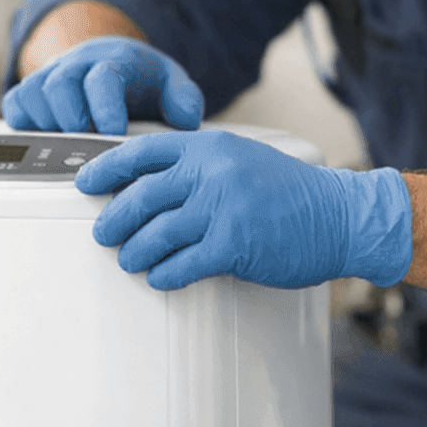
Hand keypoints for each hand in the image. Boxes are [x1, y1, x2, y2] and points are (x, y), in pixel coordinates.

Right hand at [2, 36, 204, 134]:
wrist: (110, 60)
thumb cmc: (140, 80)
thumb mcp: (171, 83)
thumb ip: (184, 99)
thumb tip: (186, 119)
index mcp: (114, 62)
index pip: (103, 78)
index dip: (105, 107)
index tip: (114, 133)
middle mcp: (77, 66)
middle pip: (61, 84)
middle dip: (73, 118)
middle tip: (88, 142)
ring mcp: (51, 78)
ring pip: (33, 94)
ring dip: (49, 124)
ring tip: (71, 142)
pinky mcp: (31, 92)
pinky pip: (15, 104)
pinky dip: (23, 122)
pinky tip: (46, 138)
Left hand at [75, 130, 412, 290]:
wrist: (340, 216)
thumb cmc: (293, 193)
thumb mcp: (242, 161)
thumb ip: (202, 167)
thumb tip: (154, 186)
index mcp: (210, 148)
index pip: (143, 152)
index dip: (107, 169)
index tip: (86, 182)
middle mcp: (213, 173)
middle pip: (142, 196)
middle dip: (114, 217)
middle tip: (103, 231)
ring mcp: (223, 208)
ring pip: (158, 233)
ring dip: (135, 251)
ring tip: (128, 260)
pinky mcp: (234, 244)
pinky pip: (184, 263)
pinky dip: (166, 273)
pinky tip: (160, 277)